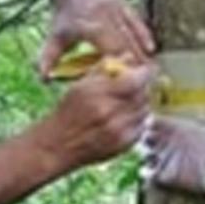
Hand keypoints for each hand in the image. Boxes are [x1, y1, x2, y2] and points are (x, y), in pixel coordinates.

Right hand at [35, 61, 155, 169]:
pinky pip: (141, 126)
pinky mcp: (123, 144)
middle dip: (143, 87)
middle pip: (142, 94)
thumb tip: (129, 56)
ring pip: (145, 110)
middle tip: (139, 84)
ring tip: (130, 100)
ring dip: (141, 103)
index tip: (146, 69)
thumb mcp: (80, 86)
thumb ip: (104, 69)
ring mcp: (118, 131)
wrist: (58, 147)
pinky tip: (126, 116)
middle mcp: (109, 112)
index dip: (145, 73)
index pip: (134, 80)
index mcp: (97, 94)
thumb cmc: (67, 113)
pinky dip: (138, 119)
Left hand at [40, 0, 154, 77]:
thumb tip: (43, 79)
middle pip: (128, 44)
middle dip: (136, 64)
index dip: (121, 66)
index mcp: (91, 26)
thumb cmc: (65, 13)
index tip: (126, 82)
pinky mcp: (126, 6)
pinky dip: (145, 37)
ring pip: (135, 34)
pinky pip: (139, 23)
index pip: (112, 49)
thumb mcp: (55, 35)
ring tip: (150, 71)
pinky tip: (151, 50)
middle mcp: (108, 18)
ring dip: (143, 53)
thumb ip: (49, 57)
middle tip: (143, 82)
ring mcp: (119, 10)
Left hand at [142, 108, 204, 200]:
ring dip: (145, 156)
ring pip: (143, 154)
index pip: (153, 120)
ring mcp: (164, 158)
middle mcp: (167, 140)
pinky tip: (149, 174)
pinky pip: (146, 174)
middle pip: (145, 136)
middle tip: (150, 142)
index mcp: (177, 126)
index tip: (152, 125)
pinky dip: (146, 174)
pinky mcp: (164, 175)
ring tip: (149, 158)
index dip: (151, 123)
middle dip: (146, 139)